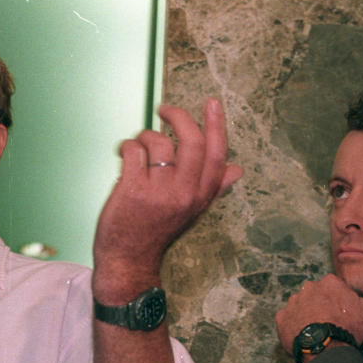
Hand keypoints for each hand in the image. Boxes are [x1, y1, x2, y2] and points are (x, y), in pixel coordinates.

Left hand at [93, 99, 242, 299]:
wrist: (128, 259)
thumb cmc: (157, 232)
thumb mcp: (192, 212)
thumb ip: (212, 188)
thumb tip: (238, 170)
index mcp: (200, 196)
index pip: (217, 155)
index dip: (217, 125)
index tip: (212, 103)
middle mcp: (182, 193)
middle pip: (191, 142)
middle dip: (178, 116)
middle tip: (165, 109)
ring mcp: (157, 192)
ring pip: (157, 143)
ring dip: (144, 135)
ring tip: (138, 145)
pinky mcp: (131, 190)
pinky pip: (133, 151)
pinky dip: (127, 146)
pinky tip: (125, 154)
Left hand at [275, 268, 362, 356]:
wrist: (326, 351)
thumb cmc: (349, 329)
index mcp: (330, 283)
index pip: (333, 289)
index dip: (339, 303)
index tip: (343, 315)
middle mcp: (308, 288)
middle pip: (316, 296)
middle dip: (322, 307)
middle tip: (331, 324)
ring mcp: (293, 302)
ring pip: (301, 306)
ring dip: (307, 315)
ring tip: (318, 331)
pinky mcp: (281, 317)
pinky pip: (287, 318)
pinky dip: (294, 325)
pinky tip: (305, 335)